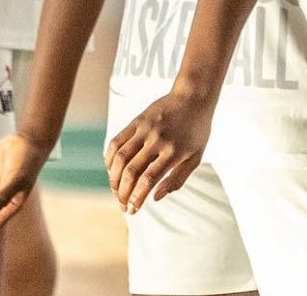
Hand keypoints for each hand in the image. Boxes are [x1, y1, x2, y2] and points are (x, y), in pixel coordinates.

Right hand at [105, 89, 213, 213]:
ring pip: (120, 159)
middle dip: (122, 194)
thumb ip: (178, 179)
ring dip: (113, 179)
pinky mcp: (137, 121)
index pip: (148, 180)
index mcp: (174, 151)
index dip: (136, 198)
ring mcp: (146, 129)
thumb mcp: (196, 156)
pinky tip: (112, 171)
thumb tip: (155, 197)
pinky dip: (109, 159)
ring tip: (116, 190)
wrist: (194, 96)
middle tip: (122, 204)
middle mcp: (158, 140)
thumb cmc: (197, 129)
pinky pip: (116, 142)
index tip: (131, 210)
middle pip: (131, 172)